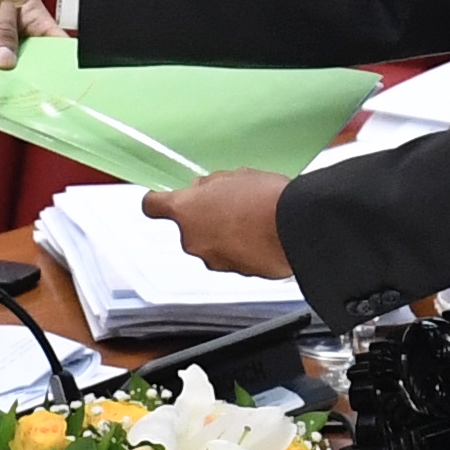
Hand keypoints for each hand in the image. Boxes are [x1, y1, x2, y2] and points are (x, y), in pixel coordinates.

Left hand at [152, 169, 294, 280]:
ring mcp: (213, 260)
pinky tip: (262, 235)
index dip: (158, 201)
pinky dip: (243, 249)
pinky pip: (233, 258)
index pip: (152, 206)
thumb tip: (202, 189)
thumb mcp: (233, 176)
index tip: (162, 198)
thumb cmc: (265, 198)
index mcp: (185, 210)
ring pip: (211, 244)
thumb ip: (209, 185)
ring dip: (225, 234)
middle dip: (205, 218)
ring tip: (252, 219)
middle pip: (188, 228)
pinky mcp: (236, 273)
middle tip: (229, 204)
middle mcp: (193, 240)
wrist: (297, 227)